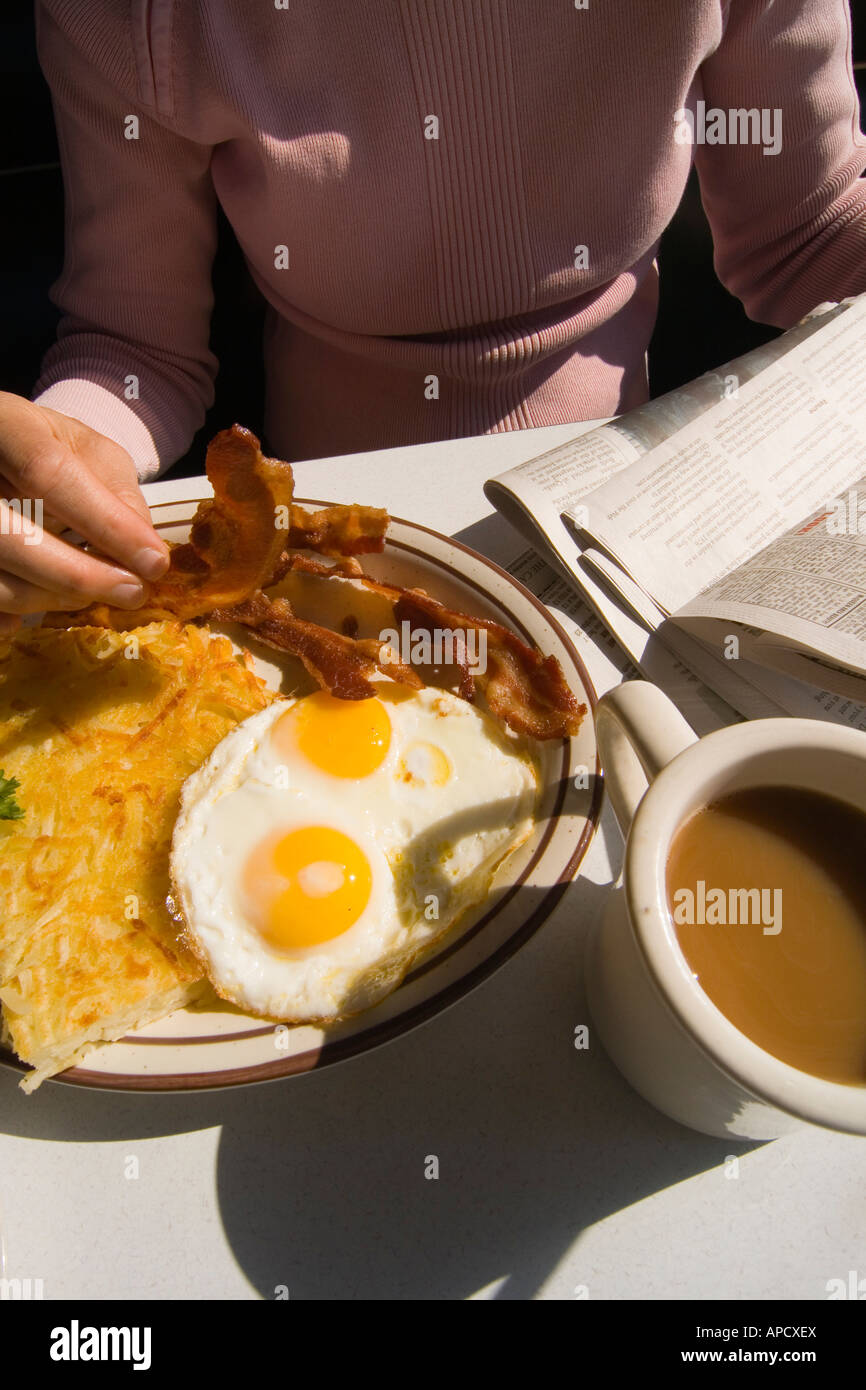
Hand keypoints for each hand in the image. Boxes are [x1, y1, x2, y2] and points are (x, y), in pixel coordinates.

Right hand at [0, 393, 169, 633]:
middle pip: (15, 537)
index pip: (48, 474)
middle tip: (132, 592)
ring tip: (96, 591)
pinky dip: (15, 614)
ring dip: (55, 598)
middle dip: (82, 576)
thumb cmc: (49, 449)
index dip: (106, 523)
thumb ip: (118, 492)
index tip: (153, 562)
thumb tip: (144, 551)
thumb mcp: (89, 452)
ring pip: (0, 580)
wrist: (2, 454)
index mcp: (5, 426)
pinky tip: (45, 601)